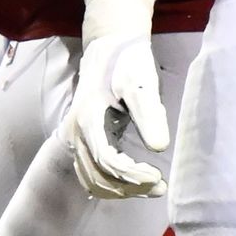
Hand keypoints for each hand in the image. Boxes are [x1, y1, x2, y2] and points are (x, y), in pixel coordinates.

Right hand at [67, 0, 172, 197]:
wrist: (110, 45)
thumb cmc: (128, 62)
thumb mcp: (142, 83)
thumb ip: (150, 114)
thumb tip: (160, 147)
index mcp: (88, 119)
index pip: (108, 161)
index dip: (133, 176)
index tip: (158, 178)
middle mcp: (75, 131)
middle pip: (98, 175)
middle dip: (129, 187)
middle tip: (160, 187)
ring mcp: (75, 136)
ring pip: (91, 177)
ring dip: (119, 190)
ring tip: (150, 188)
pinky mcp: (82, 137)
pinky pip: (89, 171)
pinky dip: (107, 184)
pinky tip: (130, 186)